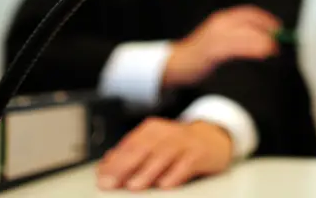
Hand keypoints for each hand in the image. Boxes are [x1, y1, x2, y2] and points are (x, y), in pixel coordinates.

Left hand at [96, 118, 232, 190]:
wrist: (214, 139)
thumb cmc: (179, 146)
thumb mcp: (154, 145)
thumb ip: (131, 154)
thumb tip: (106, 166)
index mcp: (152, 130)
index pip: (129, 144)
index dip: (114, 161)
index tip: (102, 177)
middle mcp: (168, 133)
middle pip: (143, 148)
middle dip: (124, 166)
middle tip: (111, 183)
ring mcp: (185, 142)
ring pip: (164, 155)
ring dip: (147, 171)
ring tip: (134, 186)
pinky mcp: (199, 154)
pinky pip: (186, 164)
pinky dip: (175, 174)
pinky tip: (165, 184)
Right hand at [163, 5, 280, 87]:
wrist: (176, 64)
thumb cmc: (201, 54)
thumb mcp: (220, 39)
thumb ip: (238, 37)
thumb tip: (265, 41)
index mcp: (221, 19)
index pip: (248, 13)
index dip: (265, 19)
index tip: (278, 28)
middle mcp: (219, 23)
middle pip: (249, 22)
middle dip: (267, 30)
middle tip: (279, 41)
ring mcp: (215, 36)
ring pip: (245, 34)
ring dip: (262, 40)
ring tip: (273, 49)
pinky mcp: (212, 50)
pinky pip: (236, 47)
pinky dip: (252, 49)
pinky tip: (262, 53)